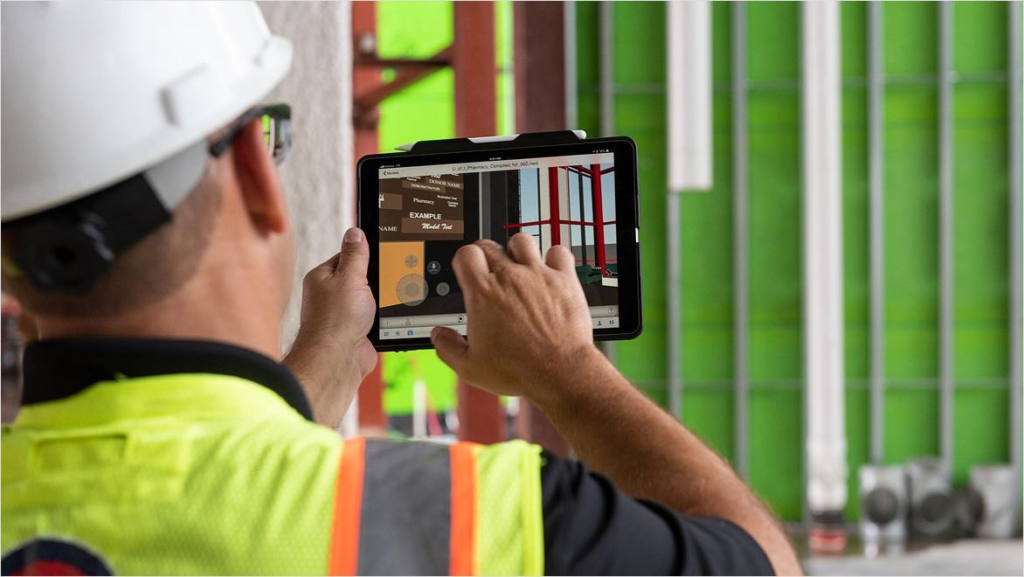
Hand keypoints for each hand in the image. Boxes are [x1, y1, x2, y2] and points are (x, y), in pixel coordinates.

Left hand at [283, 227, 376, 426]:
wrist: (337, 361)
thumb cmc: (336, 320)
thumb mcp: (350, 278)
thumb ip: (356, 255)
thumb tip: (355, 233)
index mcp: (322, 277)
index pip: (346, 256)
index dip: (365, 254)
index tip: (383, 253)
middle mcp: (329, 296)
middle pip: (360, 278)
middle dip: (376, 280)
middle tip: (389, 278)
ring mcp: (342, 315)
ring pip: (368, 300)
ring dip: (380, 301)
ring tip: (387, 300)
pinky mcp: (354, 332)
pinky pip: (373, 319)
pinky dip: (381, 319)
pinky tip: (388, 317)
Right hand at [430, 233, 599, 402]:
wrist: (560, 372)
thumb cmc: (519, 370)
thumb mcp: (471, 368)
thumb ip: (448, 348)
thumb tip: (439, 335)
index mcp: (483, 293)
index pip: (466, 254)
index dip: (464, 260)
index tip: (468, 271)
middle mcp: (510, 278)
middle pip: (490, 245)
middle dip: (486, 255)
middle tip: (490, 272)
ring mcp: (538, 275)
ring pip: (522, 241)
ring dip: (517, 251)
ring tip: (519, 267)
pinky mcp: (564, 280)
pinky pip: (558, 252)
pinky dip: (553, 258)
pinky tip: (550, 270)